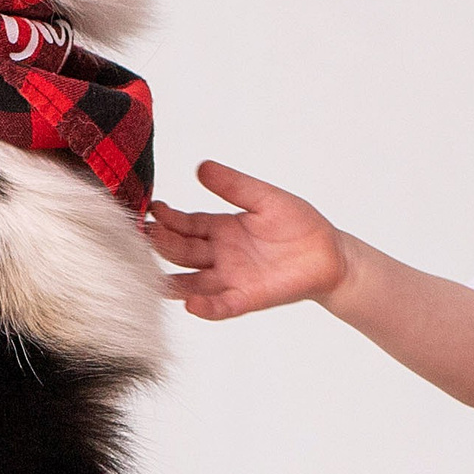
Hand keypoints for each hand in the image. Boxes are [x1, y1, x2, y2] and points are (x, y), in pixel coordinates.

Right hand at [145, 160, 349, 320]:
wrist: (330, 254)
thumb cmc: (299, 225)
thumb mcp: (265, 199)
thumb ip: (235, 186)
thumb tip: (201, 167)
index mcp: (221, 228)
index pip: (185, 224)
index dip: (167, 218)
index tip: (150, 208)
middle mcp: (219, 255)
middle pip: (182, 251)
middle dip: (162, 243)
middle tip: (143, 235)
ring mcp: (231, 278)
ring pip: (191, 282)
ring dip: (171, 280)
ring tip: (151, 274)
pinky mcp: (248, 297)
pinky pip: (221, 305)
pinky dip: (205, 307)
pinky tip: (190, 303)